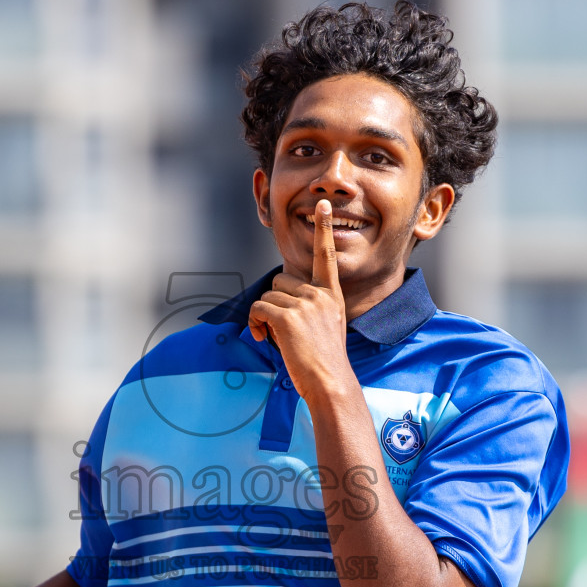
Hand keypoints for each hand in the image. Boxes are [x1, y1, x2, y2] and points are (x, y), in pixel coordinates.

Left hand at [248, 199, 358, 407]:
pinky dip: (254, 323)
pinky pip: (258, 308)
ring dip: (264, 317)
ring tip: (277, 337)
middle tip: (283, 330)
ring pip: (267, 296)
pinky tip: (263, 337)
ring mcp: (305, 304)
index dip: (322, 229)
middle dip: (275, 303)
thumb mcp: (325, 327)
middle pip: (281, 281)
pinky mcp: (287, 316)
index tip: (321, 204)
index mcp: (331, 295)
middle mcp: (320, 295)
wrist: (330, 382)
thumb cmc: (324, 363)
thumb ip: (309, 308)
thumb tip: (278, 299)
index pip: (327, 255)